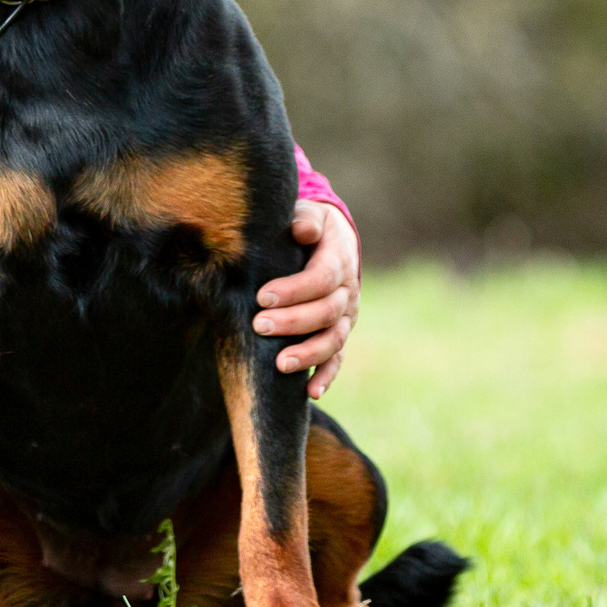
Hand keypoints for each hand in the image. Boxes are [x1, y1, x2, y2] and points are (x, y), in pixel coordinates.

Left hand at [254, 199, 360, 398]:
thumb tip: (301, 229)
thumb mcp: (310, 214)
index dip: (294, 290)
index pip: (321, 279)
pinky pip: (337, 358)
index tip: (262, 296)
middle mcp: (347, 291)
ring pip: (334, 339)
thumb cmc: (308, 226)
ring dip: (309, 353)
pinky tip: (310, 392)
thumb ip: (305, 220)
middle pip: (326, 312)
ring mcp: (346, 316)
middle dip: (292, 322)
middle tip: (259, 325)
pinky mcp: (339, 333)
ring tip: (281, 364)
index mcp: (339, 260)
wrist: (332, 240)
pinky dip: (326, 376)